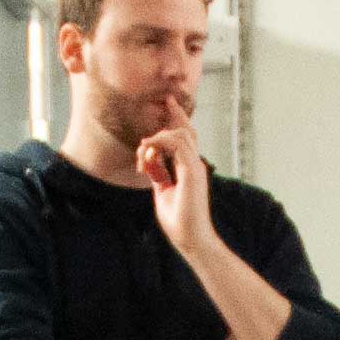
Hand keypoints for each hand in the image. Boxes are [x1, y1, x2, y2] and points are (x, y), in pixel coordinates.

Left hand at [140, 126, 215, 258]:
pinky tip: (148, 155)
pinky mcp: (192, 171)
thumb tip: (150, 161)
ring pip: (179, 133)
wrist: (192, 239)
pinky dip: (160, 143)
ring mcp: (195, 166)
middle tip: (157, 119)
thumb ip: (159, 174)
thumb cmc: (180, 221)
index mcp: (189, 168)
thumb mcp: (162, 192)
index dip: (177, 117)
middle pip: (184, 130)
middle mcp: (195, 163)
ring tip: (143, 158)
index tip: (169, 101)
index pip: (185, 136)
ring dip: (157, 139)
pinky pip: (177, 143)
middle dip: (169, 120)